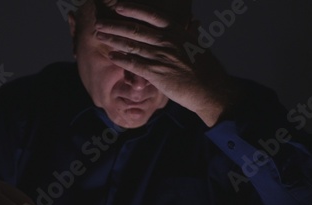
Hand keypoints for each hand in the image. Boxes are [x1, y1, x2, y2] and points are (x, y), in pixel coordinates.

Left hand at [95, 1, 236, 125]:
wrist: (211, 90)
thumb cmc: (206, 69)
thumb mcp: (199, 45)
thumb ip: (190, 33)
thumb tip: (192, 22)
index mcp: (178, 31)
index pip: (151, 15)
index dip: (133, 9)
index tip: (118, 6)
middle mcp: (168, 41)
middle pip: (135, 29)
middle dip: (114, 25)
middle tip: (100, 23)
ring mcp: (161, 57)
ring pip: (132, 45)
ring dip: (113, 39)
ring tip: (99, 35)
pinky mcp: (157, 74)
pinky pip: (134, 64)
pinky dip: (121, 59)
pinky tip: (111, 55)